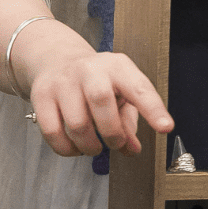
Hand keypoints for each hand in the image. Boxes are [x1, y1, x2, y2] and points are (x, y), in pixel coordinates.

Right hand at [18, 25, 173, 156]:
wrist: (56, 59)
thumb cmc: (96, 80)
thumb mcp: (119, 91)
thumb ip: (129, 120)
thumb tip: (132, 148)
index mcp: (117, 66)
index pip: (138, 86)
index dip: (153, 108)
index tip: (165, 127)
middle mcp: (90, 69)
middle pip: (102, 102)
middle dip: (112, 133)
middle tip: (115, 143)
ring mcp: (63, 81)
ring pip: (77, 123)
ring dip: (89, 145)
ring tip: (94, 146)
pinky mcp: (41, 96)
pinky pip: (53, 132)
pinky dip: (67, 149)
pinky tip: (75, 146)